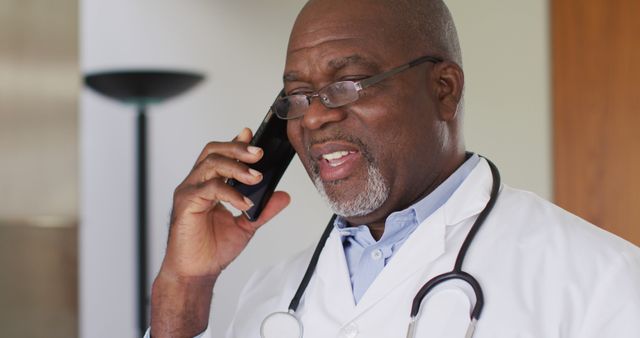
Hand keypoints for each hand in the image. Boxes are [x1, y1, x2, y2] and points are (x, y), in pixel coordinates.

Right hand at [159, 127, 290, 279]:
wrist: (196, 272)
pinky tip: (244, 203)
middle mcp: (196, 183)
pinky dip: (230, 193)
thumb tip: (283, 196)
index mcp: (208, 183)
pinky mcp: (186, 203)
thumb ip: (263, 209)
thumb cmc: (211, 248)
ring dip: (237, 168)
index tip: (253, 136)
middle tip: (259, 153)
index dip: (236, 142)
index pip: (221, 154)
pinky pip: (209, 188)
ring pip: (211, 164)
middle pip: (214, 151)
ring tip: (256, 177)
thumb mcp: (246, 225)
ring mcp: (189, 191)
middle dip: (238, 148)